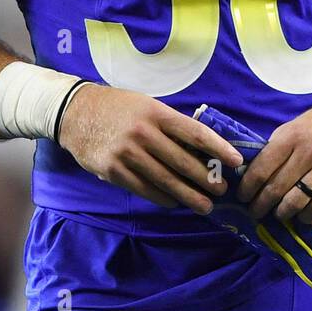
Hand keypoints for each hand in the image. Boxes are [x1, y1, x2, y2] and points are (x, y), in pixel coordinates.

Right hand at [58, 85, 243, 213]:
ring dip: (188, 195)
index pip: (195, 133)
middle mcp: (143, 133)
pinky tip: (174, 203)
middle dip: (206, 179)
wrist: (75, 113)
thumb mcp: (146, 105)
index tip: (236, 161)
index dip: (218, 148)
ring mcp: (127, 153)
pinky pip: (144, 189)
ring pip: (165, 180)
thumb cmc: (118, 108)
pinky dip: (162, 198)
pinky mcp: (113, 170)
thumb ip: (169, 125)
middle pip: (183, 161)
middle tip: (222, 191)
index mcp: (156, 113)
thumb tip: (200, 148)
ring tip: (204, 205)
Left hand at [238, 100, 311, 223]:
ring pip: (296, 201)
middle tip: (256, 213)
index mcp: (291, 136)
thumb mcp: (297, 126)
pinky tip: (303, 217)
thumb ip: (278, 145)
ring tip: (279, 215)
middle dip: (261, 205)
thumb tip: (254, 170)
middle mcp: (308, 152)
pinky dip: (308, 217)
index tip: (243, 198)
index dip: (249, 187)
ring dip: (283, 213)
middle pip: (276, 188)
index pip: (262, 168)